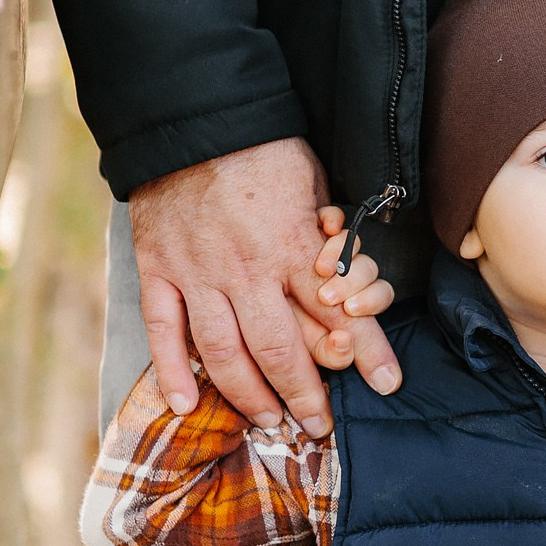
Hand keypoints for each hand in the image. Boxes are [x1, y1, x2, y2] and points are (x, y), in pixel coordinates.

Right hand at [128, 138, 403, 436]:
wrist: (193, 119)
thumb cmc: (264, 152)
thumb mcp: (315, 189)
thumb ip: (329, 242)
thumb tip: (355, 288)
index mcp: (293, 246)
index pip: (337, 312)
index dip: (365, 351)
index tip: (387, 383)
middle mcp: (247, 269)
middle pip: (280, 349)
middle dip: (305, 394)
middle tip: (319, 427)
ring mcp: (197, 274)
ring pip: (224, 352)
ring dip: (249, 395)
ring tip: (269, 421)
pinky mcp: (158, 270)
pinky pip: (163, 332)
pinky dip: (171, 372)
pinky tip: (186, 405)